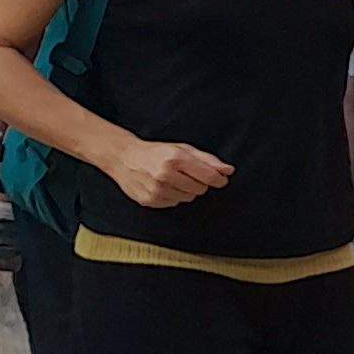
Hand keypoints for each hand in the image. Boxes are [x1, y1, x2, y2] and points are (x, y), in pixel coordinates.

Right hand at [105, 137, 232, 207]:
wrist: (124, 158)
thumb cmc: (157, 152)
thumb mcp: (183, 149)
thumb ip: (208, 160)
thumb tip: (229, 170)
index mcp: (174, 159)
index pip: (209, 177)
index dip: (219, 179)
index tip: (220, 179)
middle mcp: (164, 175)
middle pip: (200, 189)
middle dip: (199, 183)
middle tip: (186, 174)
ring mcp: (155, 189)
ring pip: (188, 198)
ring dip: (186, 190)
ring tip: (173, 179)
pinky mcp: (149, 200)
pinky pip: (174, 203)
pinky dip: (173, 196)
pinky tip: (163, 186)